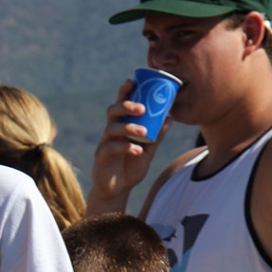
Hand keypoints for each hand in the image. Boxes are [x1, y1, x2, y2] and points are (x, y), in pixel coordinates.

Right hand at [91, 80, 169, 207]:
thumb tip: (170, 118)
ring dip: (128, 128)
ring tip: (143, 132)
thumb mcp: (147, 151)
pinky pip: (111, 148)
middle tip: (141, 108)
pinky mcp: (101, 158)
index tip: (131, 81)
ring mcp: (104, 144)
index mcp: (120, 127)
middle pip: (112, 112)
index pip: (120, 105)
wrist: (117, 191)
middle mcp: (110, 133)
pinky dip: (125, 147)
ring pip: (111, 129)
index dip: (124, 93)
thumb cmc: (130, 167)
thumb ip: (156, 136)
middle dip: (125, 106)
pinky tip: (136, 150)